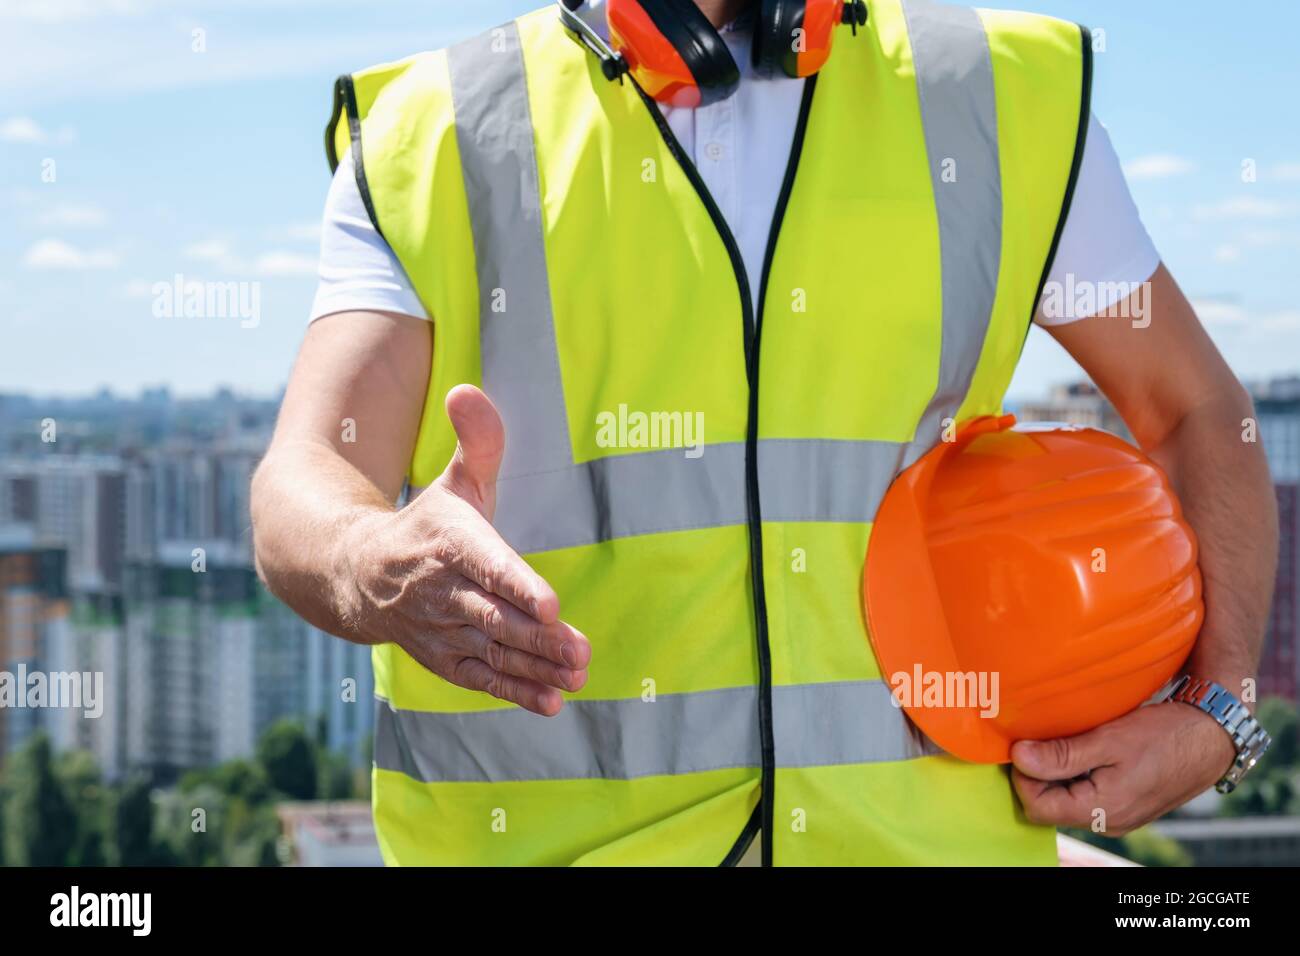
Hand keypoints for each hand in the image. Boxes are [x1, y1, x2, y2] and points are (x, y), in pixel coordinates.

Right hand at [342, 384, 589, 715]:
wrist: (358, 575)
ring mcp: (443, 629)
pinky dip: (514, 691)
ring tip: (577, 676)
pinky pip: (480, 678)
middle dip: (538, 638)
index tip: (551, 604)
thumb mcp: (453, 480)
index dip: (517, 584)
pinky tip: (551, 702)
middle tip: (580, 650)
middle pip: (495, 617)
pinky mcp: (445, 658)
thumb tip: (467, 390)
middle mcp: (444, 589)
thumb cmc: (427, 524)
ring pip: (493, 651)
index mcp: (451, 542)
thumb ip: (477, 440)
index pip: (487, 564)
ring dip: (535, 667)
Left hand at [1009, 701, 1237, 835]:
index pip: (1037, 807)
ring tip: (1062, 741)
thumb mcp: (1108, 739)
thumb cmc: (1163, 735)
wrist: (1211, 736)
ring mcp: (1118, 815)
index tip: (1025, 744)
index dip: (1023, 776)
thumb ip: (1062, 754)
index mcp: (1102, 810)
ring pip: (1066, 800)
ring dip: (1056, 773)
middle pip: (1049, 806)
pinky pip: (1085, 795)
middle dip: (1037, 774)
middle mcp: (1108, 821)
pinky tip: (1082, 749)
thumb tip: (1019, 758)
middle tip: (1040, 738)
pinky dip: (1075, 774)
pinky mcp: (1125, 804)